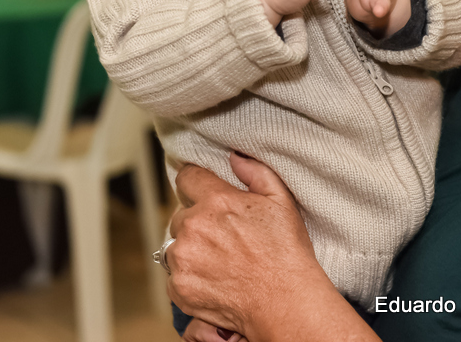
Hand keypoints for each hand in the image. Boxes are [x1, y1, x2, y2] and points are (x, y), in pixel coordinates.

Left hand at [167, 154, 338, 339]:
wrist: (285, 302)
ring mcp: (183, 258)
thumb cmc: (287, 253)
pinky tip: (213, 280)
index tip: (203, 194)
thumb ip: (255, 172)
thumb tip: (235, 158)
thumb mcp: (281, 201)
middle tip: (222, 237)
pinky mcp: (179, 287)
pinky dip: (188, 277)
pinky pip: (174, 275)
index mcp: (216, 200)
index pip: (187, 177)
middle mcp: (194, 226)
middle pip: (180, 214)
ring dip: (190, 250)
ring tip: (219, 261)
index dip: (196, 184)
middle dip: (197, 222)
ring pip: (175, 245)